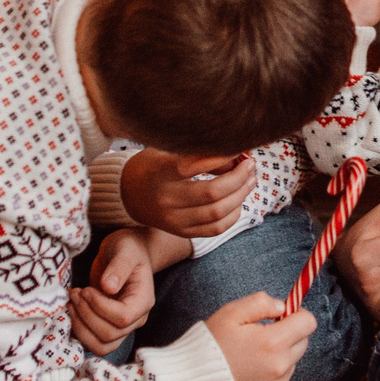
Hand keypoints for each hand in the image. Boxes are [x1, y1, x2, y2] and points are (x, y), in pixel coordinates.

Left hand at [68, 229, 158, 353]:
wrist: (125, 255)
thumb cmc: (127, 249)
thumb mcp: (124, 250)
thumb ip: (119, 266)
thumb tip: (109, 287)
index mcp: (144, 300)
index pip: (123, 317)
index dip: (100, 307)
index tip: (86, 290)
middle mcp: (136, 319)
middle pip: (110, 334)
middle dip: (86, 315)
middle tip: (75, 293)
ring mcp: (123, 328)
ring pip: (102, 346)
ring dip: (81, 328)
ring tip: (71, 304)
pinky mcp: (108, 329)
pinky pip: (93, 343)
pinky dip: (79, 332)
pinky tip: (72, 311)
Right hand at [120, 149, 254, 236]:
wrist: (128, 193)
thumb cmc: (155, 164)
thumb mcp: (168, 150)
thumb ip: (199, 153)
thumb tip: (236, 158)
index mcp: (161, 172)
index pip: (194, 164)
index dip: (222, 157)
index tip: (239, 149)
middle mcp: (166, 198)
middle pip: (212, 193)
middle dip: (239, 179)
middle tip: (251, 166)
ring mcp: (173, 219)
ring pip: (217, 214)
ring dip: (240, 196)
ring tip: (250, 180)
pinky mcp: (180, 231)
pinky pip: (214, 229)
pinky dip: (233, 215)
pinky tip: (238, 201)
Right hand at [204, 291, 315, 380]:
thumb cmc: (210, 345)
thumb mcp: (231, 313)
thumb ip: (261, 303)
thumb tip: (282, 306)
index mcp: (273, 342)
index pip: (308, 322)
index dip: (297, 314)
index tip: (280, 316)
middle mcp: (280, 366)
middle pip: (303, 342)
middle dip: (288, 333)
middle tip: (262, 333)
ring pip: (292, 361)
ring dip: (280, 354)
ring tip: (251, 355)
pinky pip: (281, 379)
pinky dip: (271, 373)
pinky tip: (249, 370)